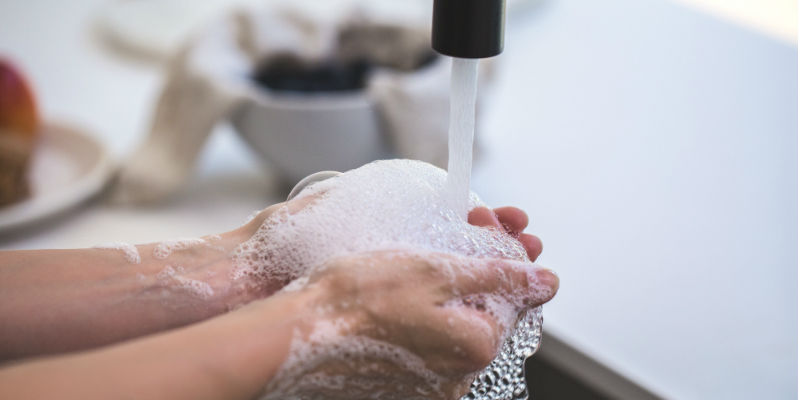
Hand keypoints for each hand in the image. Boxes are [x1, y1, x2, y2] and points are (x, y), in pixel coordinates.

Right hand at [261, 250, 557, 399]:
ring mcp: (426, 385)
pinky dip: (422, 312)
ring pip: (453, 324)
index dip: (499, 252)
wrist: (297, 333)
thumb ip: (499, 275)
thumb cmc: (359, 298)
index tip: (484, 222)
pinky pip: (426, 342)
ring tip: (424, 253)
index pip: (511, 297)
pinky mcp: (399, 384)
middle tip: (464, 225)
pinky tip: (400, 288)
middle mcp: (457, 376)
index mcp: (475, 348)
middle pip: (484, 311)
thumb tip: (546, 280)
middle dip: (477, 265)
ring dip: (449, 287)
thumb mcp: (438, 270)